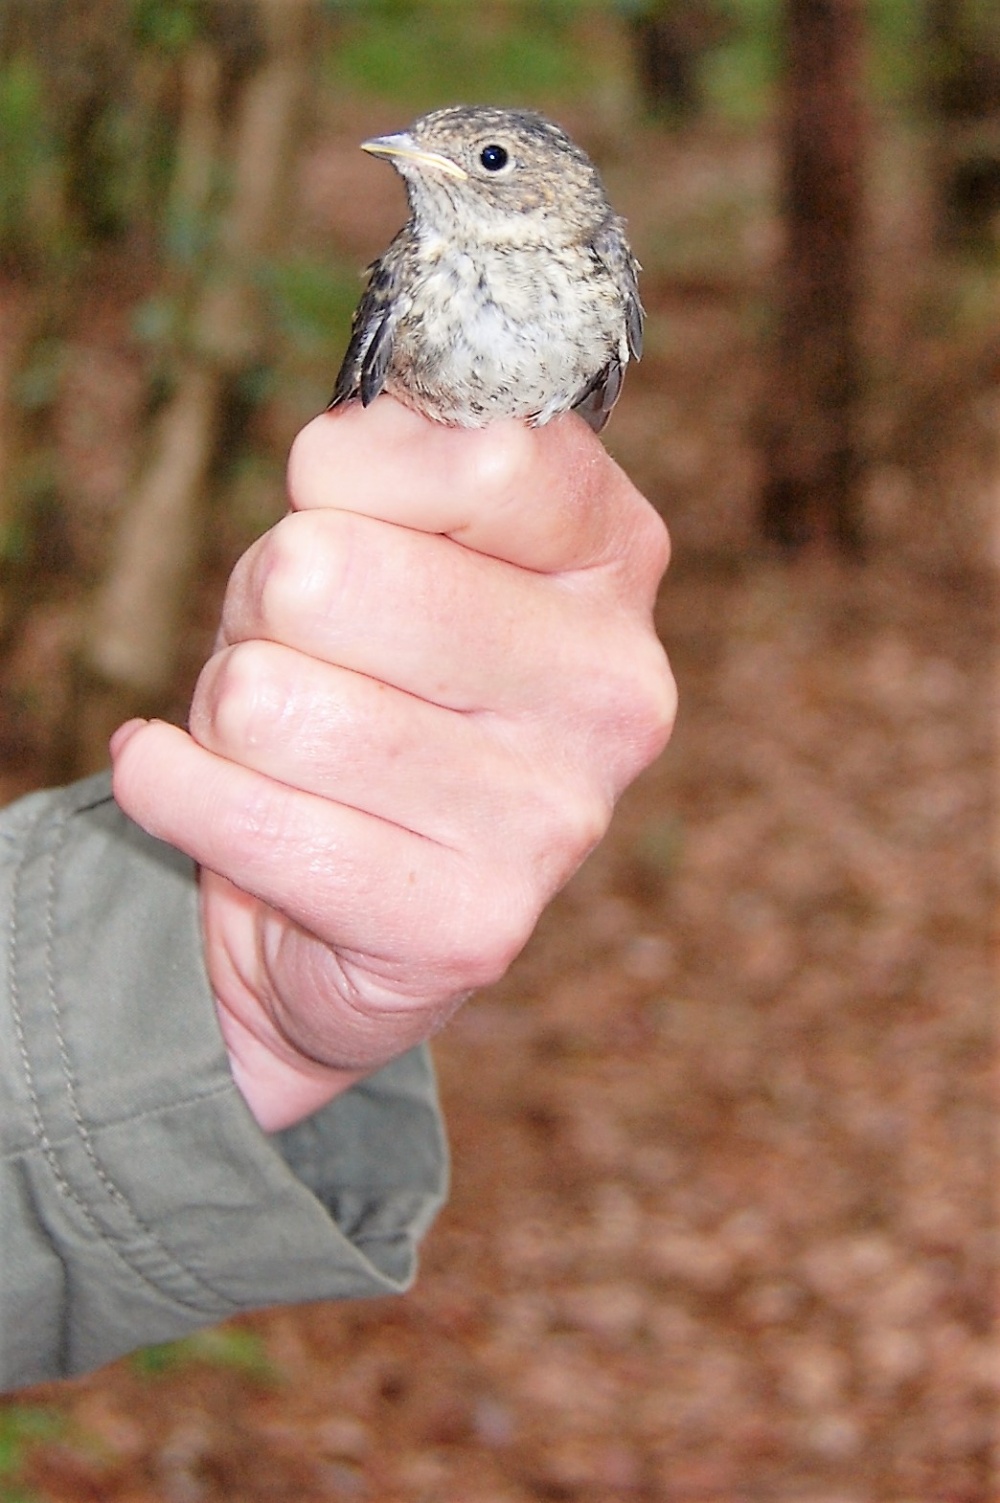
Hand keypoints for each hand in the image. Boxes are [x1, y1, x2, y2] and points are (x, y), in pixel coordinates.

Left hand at [111, 400, 674, 1129]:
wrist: (346, 903)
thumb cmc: (363, 680)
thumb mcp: (390, 534)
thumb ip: (394, 458)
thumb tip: (349, 437)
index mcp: (613, 564)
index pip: (489, 458)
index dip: (356, 466)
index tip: (331, 503)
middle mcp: (613, 694)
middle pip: (328, 573)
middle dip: (262, 600)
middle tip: (291, 645)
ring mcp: (550, 822)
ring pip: (262, 698)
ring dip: (225, 707)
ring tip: (280, 737)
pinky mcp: (467, 930)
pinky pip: (238, 814)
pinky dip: (173, 790)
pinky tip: (211, 796)